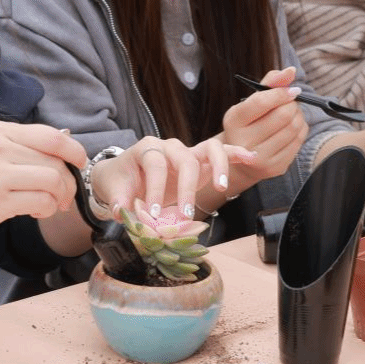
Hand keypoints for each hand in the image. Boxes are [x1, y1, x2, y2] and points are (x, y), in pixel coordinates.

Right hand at [0, 122, 83, 247]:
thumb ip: (20, 145)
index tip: (80, 164)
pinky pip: (41, 201)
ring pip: (53, 179)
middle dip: (69, 181)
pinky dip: (47, 209)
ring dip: (59, 197)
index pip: (50, 135)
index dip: (74, 151)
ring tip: (49, 206)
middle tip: (64, 197)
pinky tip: (36, 212)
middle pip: (55, 159)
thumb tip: (66, 141)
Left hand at [91, 137, 252, 219]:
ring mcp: (188, 153)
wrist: (124, 174)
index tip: (154, 214)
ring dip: (218, 166)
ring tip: (221, 186)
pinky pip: (221, 152)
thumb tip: (120, 212)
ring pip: (209, 148)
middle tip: (185, 216)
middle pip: (185, 159)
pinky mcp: (201, 162)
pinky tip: (251, 159)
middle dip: (187, 189)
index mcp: (146, 148)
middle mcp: (170, 146)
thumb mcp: (113, 188)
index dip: (156, 188)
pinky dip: (237, 154)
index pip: (155, 164)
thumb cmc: (120, 180)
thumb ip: (118, 200)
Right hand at [221, 66, 308, 184]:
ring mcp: (259, 158)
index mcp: (233, 120)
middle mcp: (243, 142)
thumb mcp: (251, 102)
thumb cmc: (250, 124)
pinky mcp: (275, 167)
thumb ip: (270, 84)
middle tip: (290, 102)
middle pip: (283, 115)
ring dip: (299, 116)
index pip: (261, 102)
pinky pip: (299, 141)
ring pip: (294, 128)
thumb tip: (291, 71)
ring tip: (291, 114)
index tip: (292, 90)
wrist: (243, 160)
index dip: (281, 93)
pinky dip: (301, 129)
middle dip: (292, 104)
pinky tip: (292, 128)